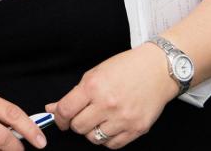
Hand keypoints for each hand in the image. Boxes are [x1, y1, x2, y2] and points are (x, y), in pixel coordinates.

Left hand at [46, 45, 175, 146]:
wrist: (158, 70)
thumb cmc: (126, 68)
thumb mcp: (95, 74)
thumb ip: (74, 94)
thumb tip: (52, 109)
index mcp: (94, 86)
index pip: (65, 110)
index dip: (59, 117)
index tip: (60, 119)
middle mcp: (107, 104)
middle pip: (78, 127)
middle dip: (76, 123)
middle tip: (82, 116)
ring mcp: (123, 118)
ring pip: (94, 138)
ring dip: (92, 131)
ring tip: (98, 119)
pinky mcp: (137, 129)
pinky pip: (112, 144)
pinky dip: (107, 139)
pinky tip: (110, 126)